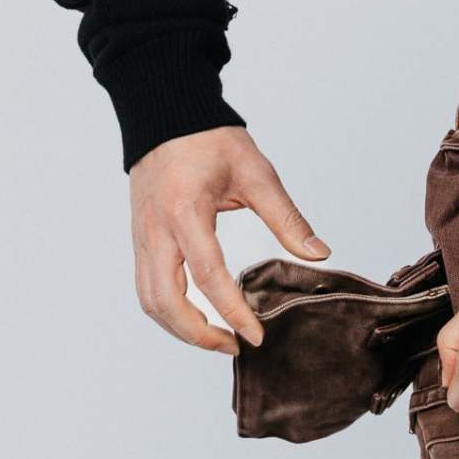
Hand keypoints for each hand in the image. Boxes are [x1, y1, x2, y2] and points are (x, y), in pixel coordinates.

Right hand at [129, 127, 329, 353]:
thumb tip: (319, 254)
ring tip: (218, 339)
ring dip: (181, 330)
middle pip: (166, 301)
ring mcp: (142, 237)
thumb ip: (287, 217)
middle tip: (236, 346)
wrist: (162, 112)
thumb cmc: (206, 137)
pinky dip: (169, 313)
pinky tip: (196, 320)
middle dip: (200, 335)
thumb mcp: (255, 172)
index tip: (255, 336)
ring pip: (150, 301)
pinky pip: (147, 289)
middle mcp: (156, 228)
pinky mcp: (140, 240)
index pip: (208, 275)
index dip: (232, 312)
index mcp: (185, 210)